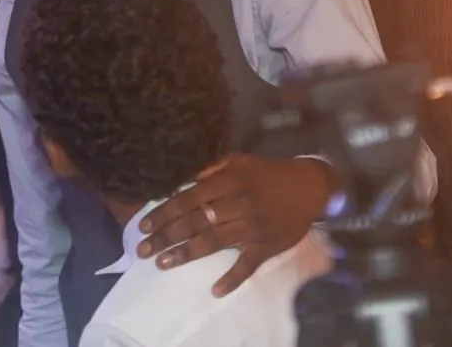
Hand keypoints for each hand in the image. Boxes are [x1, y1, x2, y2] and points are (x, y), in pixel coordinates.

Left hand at [136, 155, 332, 296]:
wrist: (308, 188)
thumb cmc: (267, 174)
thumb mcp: (239, 162)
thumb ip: (211, 171)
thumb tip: (182, 181)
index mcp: (230, 181)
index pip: (189, 198)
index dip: (164, 212)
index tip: (143, 225)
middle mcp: (239, 204)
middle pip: (196, 222)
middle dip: (166, 236)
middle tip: (143, 250)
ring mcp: (253, 228)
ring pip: (214, 243)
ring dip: (186, 254)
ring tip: (162, 263)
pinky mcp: (266, 247)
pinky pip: (247, 266)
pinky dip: (232, 279)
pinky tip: (215, 290)